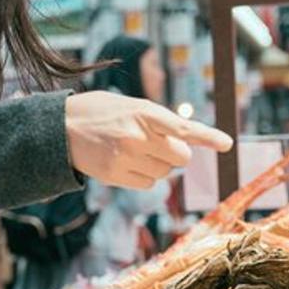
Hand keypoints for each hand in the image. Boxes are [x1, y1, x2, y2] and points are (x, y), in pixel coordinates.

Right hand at [65, 91, 232, 189]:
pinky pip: (147, 183)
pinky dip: (143, 176)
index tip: (227, 144)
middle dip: (176, 154)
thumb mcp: (131, 105)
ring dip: (158, 165)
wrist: (61, 127)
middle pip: (180, 158)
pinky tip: (125, 162)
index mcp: (143, 111)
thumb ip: (158, 121)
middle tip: (158, 144)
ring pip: (164, 173)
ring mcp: (125, 157)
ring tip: (134, 150)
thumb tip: (186, 142)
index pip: (183, 127)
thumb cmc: (101, 112)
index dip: (208, 136)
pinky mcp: (115, 175)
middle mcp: (136, 135)